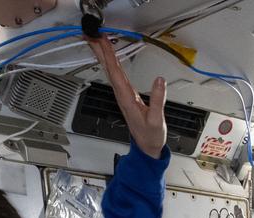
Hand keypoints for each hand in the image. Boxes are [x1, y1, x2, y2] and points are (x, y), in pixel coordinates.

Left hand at [89, 37, 167, 158]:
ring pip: (110, 70)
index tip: (104, 42)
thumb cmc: (150, 135)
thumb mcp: (156, 120)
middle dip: (100, 51)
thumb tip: (159, 80)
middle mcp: (121, 95)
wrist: (147, 147)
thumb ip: (158, 100)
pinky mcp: (126, 94)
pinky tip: (111, 57)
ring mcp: (122, 95)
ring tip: (98, 40)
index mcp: (127, 99)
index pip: (116, 73)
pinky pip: (116, 74)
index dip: (109, 56)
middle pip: (108, 69)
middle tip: (93, 34)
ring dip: (104, 55)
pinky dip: (112, 63)